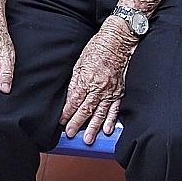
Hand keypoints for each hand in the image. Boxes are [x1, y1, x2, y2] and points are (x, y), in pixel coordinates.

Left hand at [60, 21, 133, 143]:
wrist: (117, 41)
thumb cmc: (97, 49)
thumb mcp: (79, 63)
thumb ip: (75, 82)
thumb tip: (70, 97)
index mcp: (86, 79)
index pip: (74, 101)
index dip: (67, 112)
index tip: (62, 121)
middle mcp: (98, 87)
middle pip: (86, 110)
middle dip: (77, 123)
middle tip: (70, 134)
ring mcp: (110, 90)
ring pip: (100, 113)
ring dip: (93, 127)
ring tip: (88, 139)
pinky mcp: (119, 91)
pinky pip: (115, 108)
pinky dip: (111, 120)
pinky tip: (106, 129)